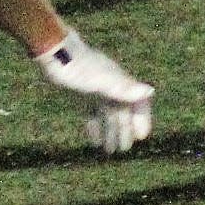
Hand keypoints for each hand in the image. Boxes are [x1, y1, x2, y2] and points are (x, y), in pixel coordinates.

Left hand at [34, 28, 153, 153]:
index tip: (141, 137)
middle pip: (122, 112)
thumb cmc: (79, 67)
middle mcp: (109, 87)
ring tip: (109, 151)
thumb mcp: (102, 81)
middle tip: (124, 150)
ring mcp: (94, 91)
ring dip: (109, 132)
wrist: (54, 53)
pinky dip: (94, 127)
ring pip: (106, 114)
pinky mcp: (79, 94)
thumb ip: (124, 88)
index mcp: (119, 82)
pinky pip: (91, 113)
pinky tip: (93, 141)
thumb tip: (150, 91)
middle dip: (124, 130)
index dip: (142, 118)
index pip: (138, 102)